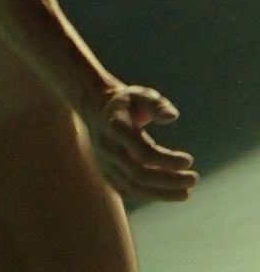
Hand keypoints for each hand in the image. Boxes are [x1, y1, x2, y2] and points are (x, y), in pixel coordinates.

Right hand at [85, 84, 198, 201]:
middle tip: (193, 179)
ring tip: (186, 192)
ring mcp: (104, 163)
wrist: (97, 109)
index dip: (167, 161)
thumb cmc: (127, 102)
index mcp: (115, 127)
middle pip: (139, 174)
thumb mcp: (140, 94)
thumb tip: (173, 117)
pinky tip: (169, 192)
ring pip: (133, 188)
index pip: (143, 153)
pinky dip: (149, 195)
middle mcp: (107, 148)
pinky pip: (128, 192)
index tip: (189, 160)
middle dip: (169, 180)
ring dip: (162, 194)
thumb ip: (157, 104)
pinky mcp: (106, 173)